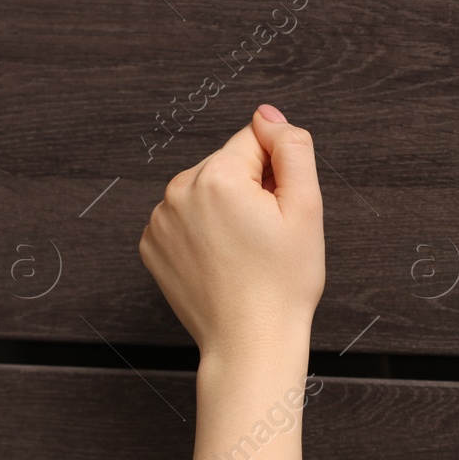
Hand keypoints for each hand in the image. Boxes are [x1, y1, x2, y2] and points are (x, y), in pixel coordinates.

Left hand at [139, 104, 324, 365]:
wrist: (250, 343)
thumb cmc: (282, 285)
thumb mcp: (307, 208)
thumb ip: (291, 147)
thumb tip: (267, 116)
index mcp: (216, 176)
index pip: (254, 141)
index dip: (276, 175)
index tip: (278, 214)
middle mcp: (178, 191)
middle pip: (225, 166)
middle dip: (248, 191)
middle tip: (264, 238)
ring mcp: (159, 220)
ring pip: (204, 192)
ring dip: (224, 211)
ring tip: (242, 254)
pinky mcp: (151, 245)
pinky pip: (183, 219)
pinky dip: (201, 233)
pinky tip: (220, 262)